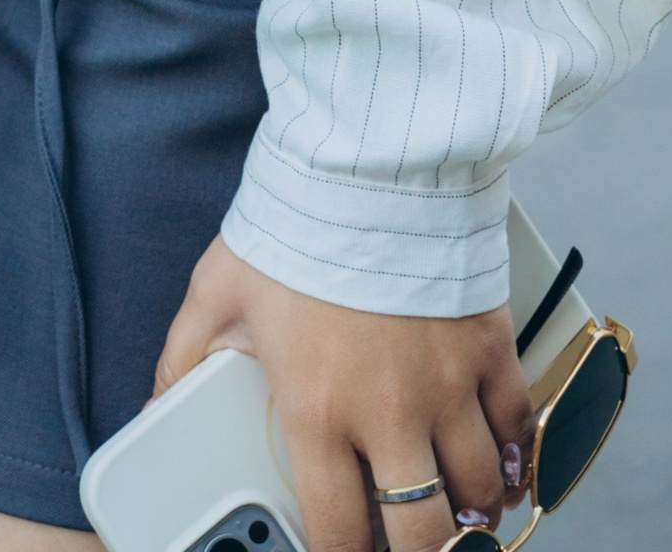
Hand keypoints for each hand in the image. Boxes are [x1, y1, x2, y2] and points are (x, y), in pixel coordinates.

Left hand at [155, 238, 533, 551]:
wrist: (369, 158)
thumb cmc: (296, 222)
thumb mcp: (218, 290)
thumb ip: (185, 356)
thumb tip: (155, 404)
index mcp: (319, 412)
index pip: (338, 533)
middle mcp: (388, 415)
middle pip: (425, 536)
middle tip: (412, 546)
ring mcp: (447, 386)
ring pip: (477, 493)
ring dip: (471, 516)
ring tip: (460, 516)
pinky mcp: (489, 349)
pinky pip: (516, 428)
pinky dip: (515, 459)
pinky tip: (505, 470)